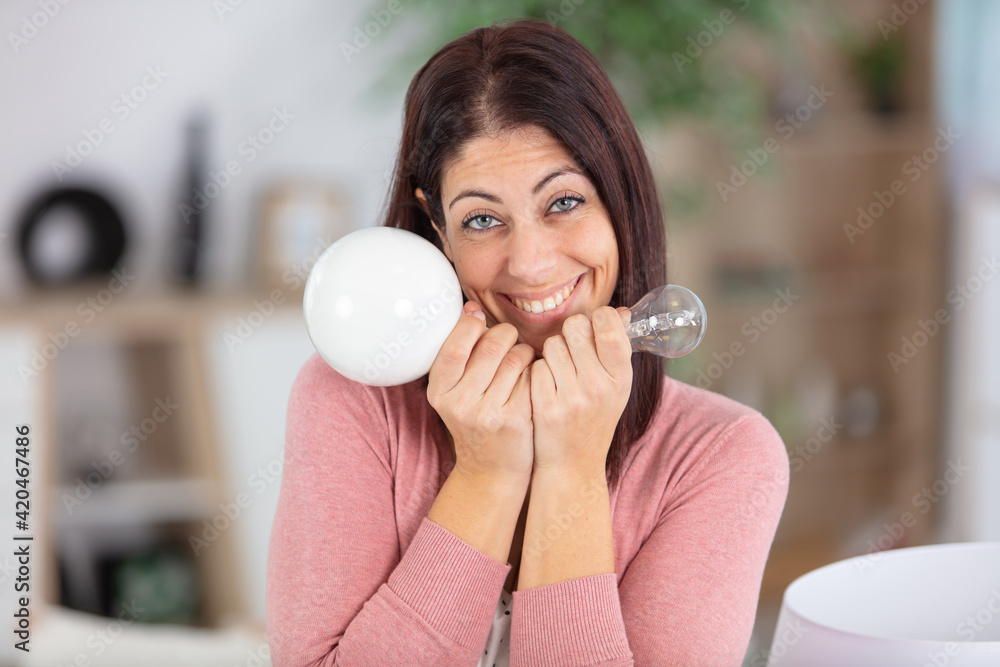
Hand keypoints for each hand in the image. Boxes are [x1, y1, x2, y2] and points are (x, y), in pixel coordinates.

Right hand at [426, 300, 535, 482]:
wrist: (491, 471)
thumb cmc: (477, 420)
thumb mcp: (455, 393)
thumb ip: (461, 353)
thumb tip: (472, 308)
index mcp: (439, 392)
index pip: (454, 346)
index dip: (470, 325)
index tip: (479, 318)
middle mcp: (460, 403)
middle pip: (491, 345)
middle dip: (504, 334)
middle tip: (508, 339)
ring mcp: (488, 414)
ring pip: (515, 357)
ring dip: (523, 351)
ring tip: (521, 359)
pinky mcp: (515, 420)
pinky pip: (532, 376)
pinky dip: (535, 370)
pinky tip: (532, 377)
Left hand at [529, 306, 632, 475]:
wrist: (573, 464)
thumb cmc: (595, 417)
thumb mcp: (616, 387)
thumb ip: (617, 350)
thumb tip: (622, 311)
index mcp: (621, 379)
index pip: (609, 327)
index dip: (598, 317)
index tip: (594, 325)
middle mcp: (599, 387)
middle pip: (576, 327)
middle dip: (571, 332)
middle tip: (573, 348)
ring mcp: (571, 398)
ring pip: (552, 344)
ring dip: (552, 352)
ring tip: (560, 370)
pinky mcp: (545, 406)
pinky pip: (536, 366)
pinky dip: (538, 372)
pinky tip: (546, 387)